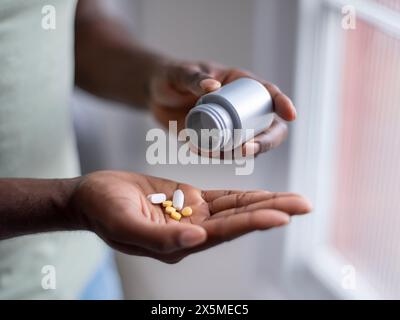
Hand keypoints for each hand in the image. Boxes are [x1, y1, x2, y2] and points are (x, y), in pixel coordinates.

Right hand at [70, 171, 310, 262]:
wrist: (93, 196)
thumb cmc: (104, 211)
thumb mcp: (126, 226)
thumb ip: (161, 238)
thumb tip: (198, 240)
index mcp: (180, 243)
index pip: (224, 232)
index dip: (253, 222)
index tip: (282, 216)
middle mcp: (193, 232)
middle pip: (239, 220)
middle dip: (272, 211)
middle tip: (305, 204)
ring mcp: (193, 215)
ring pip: (236, 208)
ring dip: (265, 202)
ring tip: (295, 200)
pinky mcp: (190, 199)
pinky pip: (223, 198)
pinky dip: (245, 195)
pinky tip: (264, 194)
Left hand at [149, 60, 295, 156]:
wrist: (155, 95)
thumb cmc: (171, 77)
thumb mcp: (180, 74)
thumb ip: (193, 78)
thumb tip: (214, 88)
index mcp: (240, 85)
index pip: (268, 94)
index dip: (283, 104)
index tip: (290, 115)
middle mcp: (242, 108)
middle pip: (269, 128)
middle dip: (265, 142)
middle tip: (245, 149)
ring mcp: (232, 127)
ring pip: (250, 146)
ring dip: (239, 154)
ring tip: (211, 151)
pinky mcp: (218, 141)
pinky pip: (227, 154)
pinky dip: (218, 157)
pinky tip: (199, 150)